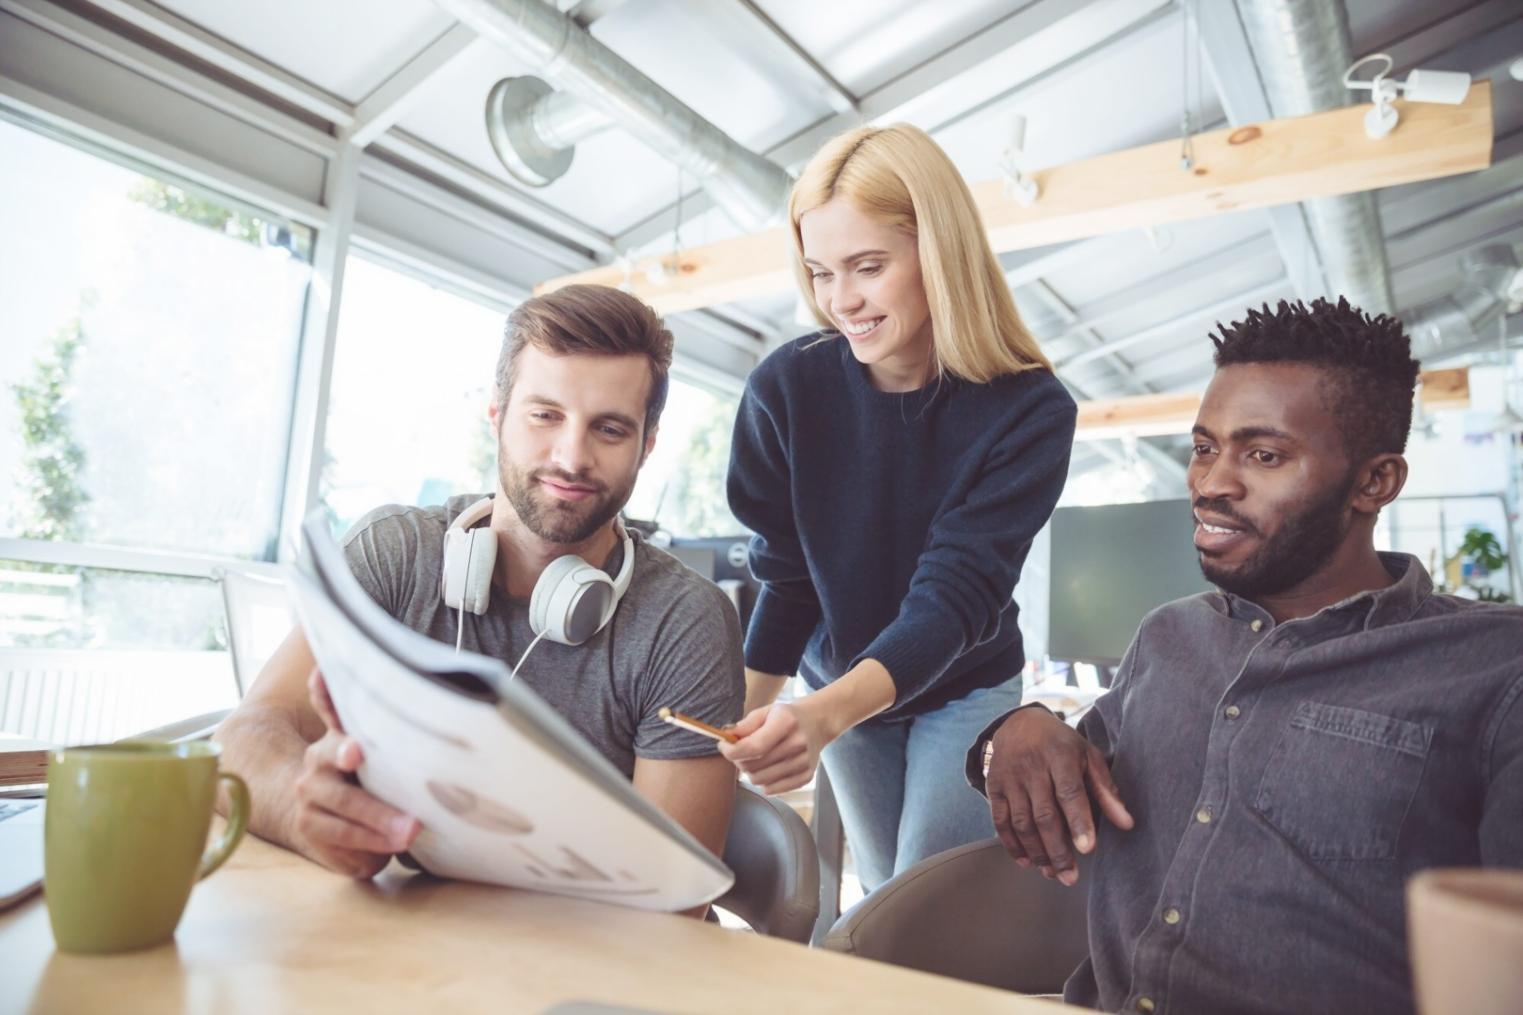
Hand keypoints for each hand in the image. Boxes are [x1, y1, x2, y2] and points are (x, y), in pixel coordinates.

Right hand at [287, 670, 419, 878]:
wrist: (316, 816)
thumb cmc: (365, 780)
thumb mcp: (378, 753)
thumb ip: (392, 732)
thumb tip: (440, 703)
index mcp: (337, 734)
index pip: (329, 706)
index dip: (329, 695)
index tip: (357, 717)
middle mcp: (318, 758)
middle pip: (342, 762)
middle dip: (373, 769)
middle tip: (398, 790)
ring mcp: (310, 794)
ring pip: (346, 805)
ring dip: (381, 820)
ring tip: (411, 830)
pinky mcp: (309, 826)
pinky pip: (344, 835)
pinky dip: (373, 842)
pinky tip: (395, 844)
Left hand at [718, 699, 834, 794]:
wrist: (818, 722)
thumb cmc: (786, 716)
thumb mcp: (766, 711)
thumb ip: (746, 725)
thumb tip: (726, 736)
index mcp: (786, 722)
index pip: (753, 747)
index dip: (732, 751)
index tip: (723, 745)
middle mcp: (797, 743)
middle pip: (753, 766)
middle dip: (738, 760)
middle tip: (739, 751)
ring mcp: (803, 762)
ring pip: (759, 780)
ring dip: (750, 771)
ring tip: (754, 759)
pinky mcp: (806, 776)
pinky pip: (773, 789)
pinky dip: (763, 781)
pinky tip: (766, 768)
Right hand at [985, 706, 1132, 885]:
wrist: (1018, 724)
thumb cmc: (1061, 745)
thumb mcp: (1088, 757)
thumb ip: (1106, 791)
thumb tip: (1127, 824)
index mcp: (1060, 755)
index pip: (1070, 792)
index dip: (1079, 822)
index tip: (1088, 849)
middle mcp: (1032, 766)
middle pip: (1044, 815)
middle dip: (1058, 850)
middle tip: (1070, 877)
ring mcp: (1010, 777)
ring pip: (1022, 823)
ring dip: (1037, 853)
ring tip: (1053, 874)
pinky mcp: (993, 787)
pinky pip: (1000, 821)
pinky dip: (1012, 845)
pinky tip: (1027, 862)